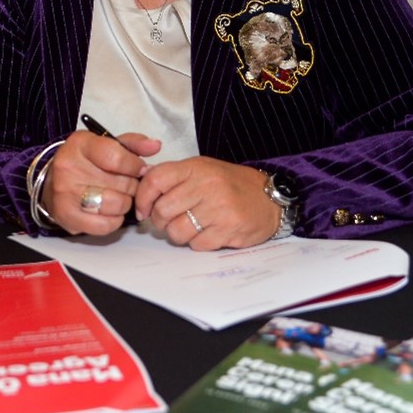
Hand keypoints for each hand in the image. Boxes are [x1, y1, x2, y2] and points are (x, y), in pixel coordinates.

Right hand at [42, 131, 159, 234]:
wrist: (51, 182)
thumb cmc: (84, 163)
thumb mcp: (106, 145)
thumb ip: (132, 144)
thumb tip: (155, 145)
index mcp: (80, 144)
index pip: (117, 157)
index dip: (135, 166)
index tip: (139, 170)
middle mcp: (69, 167)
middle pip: (122, 183)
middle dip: (131, 185)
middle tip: (125, 184)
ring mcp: (66, 193)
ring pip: (117, 204)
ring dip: (125, 203)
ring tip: (118, 197)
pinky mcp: (67, 216)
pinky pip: (106, 224)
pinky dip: (114, 220)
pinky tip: (109, 211)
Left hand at [136, 157, 278, 249]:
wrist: (271, 197)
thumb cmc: (231, 185)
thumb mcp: (202, 170)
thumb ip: (174, 177)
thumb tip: (141, 186)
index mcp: (195, 168)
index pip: (155, 180)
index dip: (142, 198)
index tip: (143, 210)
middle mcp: (206, 185)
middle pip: (162, 210)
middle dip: (160, 222)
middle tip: (169, 221)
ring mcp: (218, 208)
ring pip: (177, 231)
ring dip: (179, 234)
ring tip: (191, 227)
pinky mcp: (229, 229)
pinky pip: (197, 244)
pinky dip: (198, 243)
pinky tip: (209, 233)